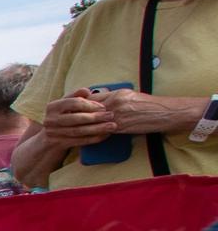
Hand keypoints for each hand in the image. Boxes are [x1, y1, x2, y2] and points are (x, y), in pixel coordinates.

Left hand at [71, 86, 190, 137]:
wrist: (165, 113)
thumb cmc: (149, 105)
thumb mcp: (130, 96)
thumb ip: (114, 98)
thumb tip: (100, 102)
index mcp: (117, 94)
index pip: (92, 97)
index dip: (81, 104)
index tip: (71, 109)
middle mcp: (115, 103)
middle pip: (89, 108)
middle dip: (77, 115)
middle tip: (64, 121)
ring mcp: (118, 115)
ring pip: (94, 120)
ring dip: (83, 126)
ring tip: (71, 130)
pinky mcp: (121, 126)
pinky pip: (103, 130)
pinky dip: (95, 133)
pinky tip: (87, 137)